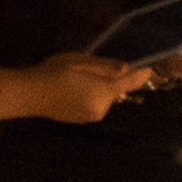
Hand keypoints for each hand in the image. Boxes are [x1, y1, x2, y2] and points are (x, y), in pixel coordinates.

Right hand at [23, 52, 153, 123]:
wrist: (30, 93)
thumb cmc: (55, 72)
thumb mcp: (82, 61)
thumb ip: (106, 67)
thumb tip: (126, 69)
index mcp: (102, 94)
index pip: (128, 84)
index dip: (140, 76)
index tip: (150, 69)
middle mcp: (100, 109)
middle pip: (115, 91)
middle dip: (112, 80)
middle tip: (92, 67)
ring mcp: (90, 117)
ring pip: (104, 98)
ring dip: (100, 88)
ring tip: (78, 76)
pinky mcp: (81, 120)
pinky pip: (94, 104)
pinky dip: (90, 96)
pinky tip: (73, 88)